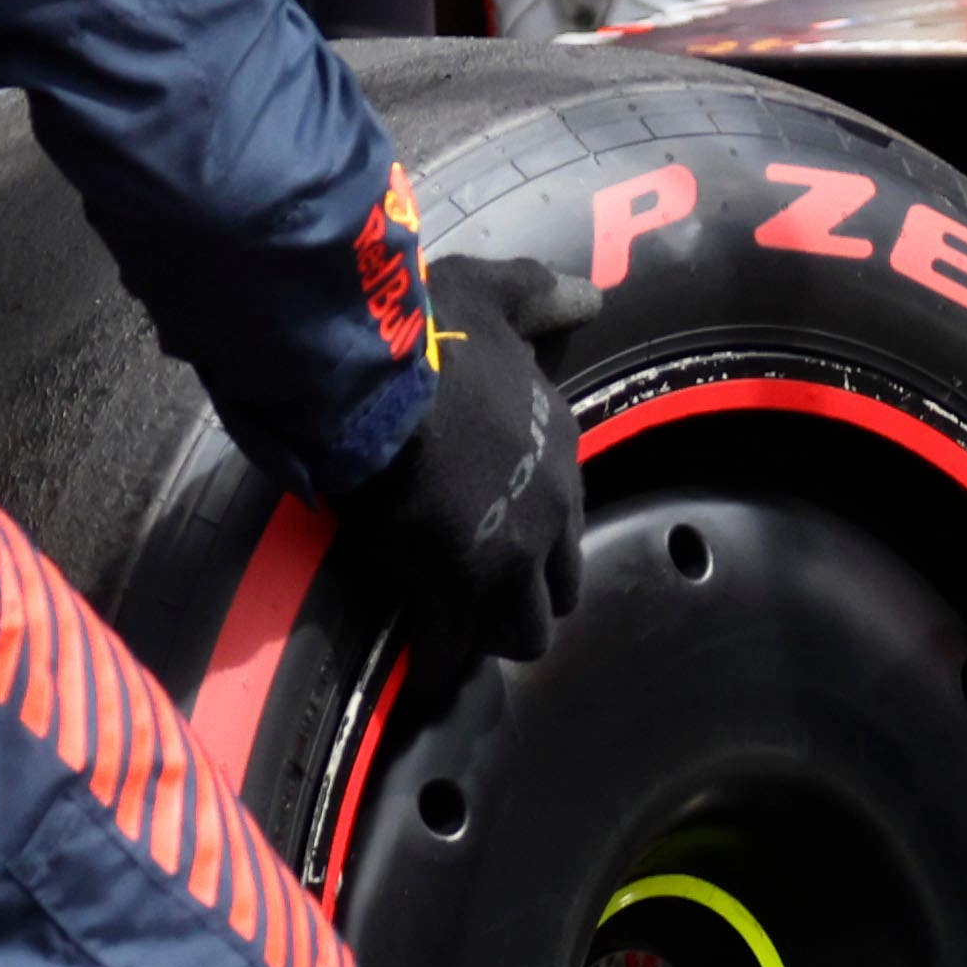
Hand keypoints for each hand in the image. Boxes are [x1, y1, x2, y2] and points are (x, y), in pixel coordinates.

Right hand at [360, 294, 584, 668]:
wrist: (378, 375)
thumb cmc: (432, 328)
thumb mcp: (497, 293)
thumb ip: (541, 295)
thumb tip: (588, 295)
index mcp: (561, 448)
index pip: (569, 518)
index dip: (533, 537)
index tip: (496, 541)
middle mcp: (551, 510)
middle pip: (559, 588)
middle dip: (523, 598)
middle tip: (476, 594)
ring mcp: (509, 555)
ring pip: (521, 630)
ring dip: (489, 634)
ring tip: (449, 629)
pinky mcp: (456, 588)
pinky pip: (453, 653)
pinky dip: (436, 666)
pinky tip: (418, 673)